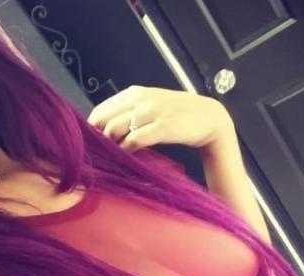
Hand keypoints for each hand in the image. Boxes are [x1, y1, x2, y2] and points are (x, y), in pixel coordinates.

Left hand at [87, 85, 234, 153]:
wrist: (209, 118)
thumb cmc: (176, 115)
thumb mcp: (150, 106)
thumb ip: (128, 113)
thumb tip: (102, 130)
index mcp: (134, 93)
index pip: (100, 110)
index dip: (93, 129)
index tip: (95, 144)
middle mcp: (140, 99)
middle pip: (103, 120)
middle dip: (98, 139)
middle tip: (101, 154)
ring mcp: (151, 112)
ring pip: (115, 129)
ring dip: (111, 145)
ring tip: (115, 155)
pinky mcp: (162, 127)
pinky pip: (134, 140)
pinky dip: (127, 150)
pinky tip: (129, 155)